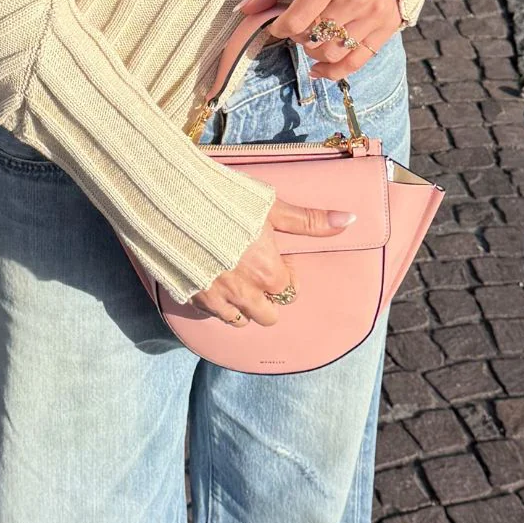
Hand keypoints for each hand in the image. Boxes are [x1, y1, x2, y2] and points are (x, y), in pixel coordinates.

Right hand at [190, 198, 356, 326]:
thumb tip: (349, 220)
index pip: (288, 291)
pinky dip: (216, 305)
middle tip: (258, 276)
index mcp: (267, 272)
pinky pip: (211, 314)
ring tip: (237, 283)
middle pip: (267, 316)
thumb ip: (308, 220)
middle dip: (267, 301)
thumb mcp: (270, 207)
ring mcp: (216, 298)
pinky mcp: (191, 297)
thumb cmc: (226, 202)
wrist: (174, 205)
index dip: (284, 276)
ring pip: (238, 320)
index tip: (273, 259)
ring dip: (242, 308)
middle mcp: (244, 292)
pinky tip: (212, 284)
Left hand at [236, 0, 405, 79]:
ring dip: (313, 52)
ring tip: (312, 38)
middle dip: (297, 37)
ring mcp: (374, 14)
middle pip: (313, 39)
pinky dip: (333, 72)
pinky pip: (356, 62)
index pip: (296, 20)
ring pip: (331, 53)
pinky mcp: (387, 26)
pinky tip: (319, 68)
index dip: (280, 28)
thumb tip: (245, 9)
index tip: (279, 25)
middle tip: (298, 27)